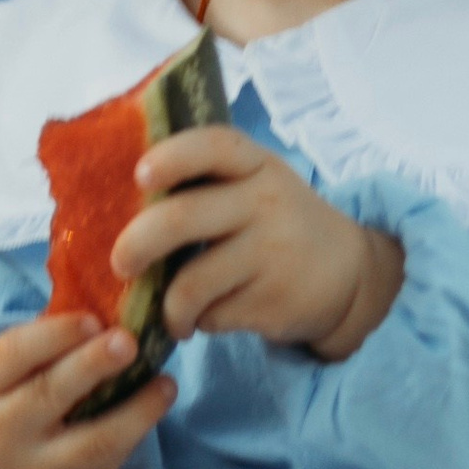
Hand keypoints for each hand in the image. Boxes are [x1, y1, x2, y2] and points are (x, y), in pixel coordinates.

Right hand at [0, 306, 173, 468]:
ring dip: (133, 409)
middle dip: (91, 365)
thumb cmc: (21, 401)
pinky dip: (140, 429)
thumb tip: (109, 303)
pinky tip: (161, 401)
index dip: (52, 335)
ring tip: (165, 383)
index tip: (92, 320)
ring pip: (88, 440)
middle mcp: (4, 428)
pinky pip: (110, 460)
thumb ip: (50, 343)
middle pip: (47, 394)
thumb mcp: (17, 372)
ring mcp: (38, 465)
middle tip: (128, 342)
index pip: (12, 354)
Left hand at [116, 126, 403, 362]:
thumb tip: (119, 205)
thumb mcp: (254, 184)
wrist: (349, 271)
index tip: (141, 176)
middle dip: (136, 245)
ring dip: (168, 306)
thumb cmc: (276, 221)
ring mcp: (271, 253)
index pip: (213, 146)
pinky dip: (199, 322)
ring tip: (171, 314)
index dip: (172, 158)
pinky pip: (212, 315)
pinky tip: (209, 318)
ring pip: (190, 283)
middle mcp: (265, 202)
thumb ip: (203, 184)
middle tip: (120, 264)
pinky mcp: (274, 300)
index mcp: (254, 164)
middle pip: (181, 219)